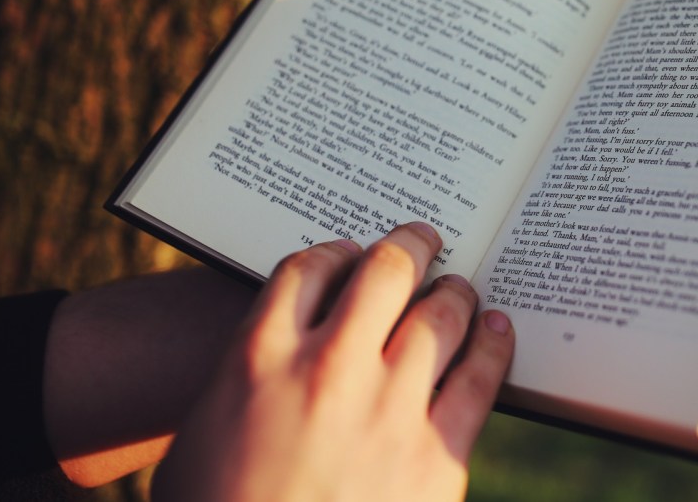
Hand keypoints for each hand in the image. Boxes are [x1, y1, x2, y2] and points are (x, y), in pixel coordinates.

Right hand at [151, 223, 514, 501]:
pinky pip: (480, 380)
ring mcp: (387, 409)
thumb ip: (244, 378)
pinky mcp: (436, 455)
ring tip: (460, 287)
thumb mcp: (200, 437)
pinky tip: (497, 330)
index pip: (307, 268)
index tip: (350, 254)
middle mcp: (328, 367)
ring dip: (455, 292)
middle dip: (411, 245)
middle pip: (386, 272)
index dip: (336, 251)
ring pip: (441, 317)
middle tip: (425, 240)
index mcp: (258, 358)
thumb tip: (277, 349)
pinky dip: (493, 345)